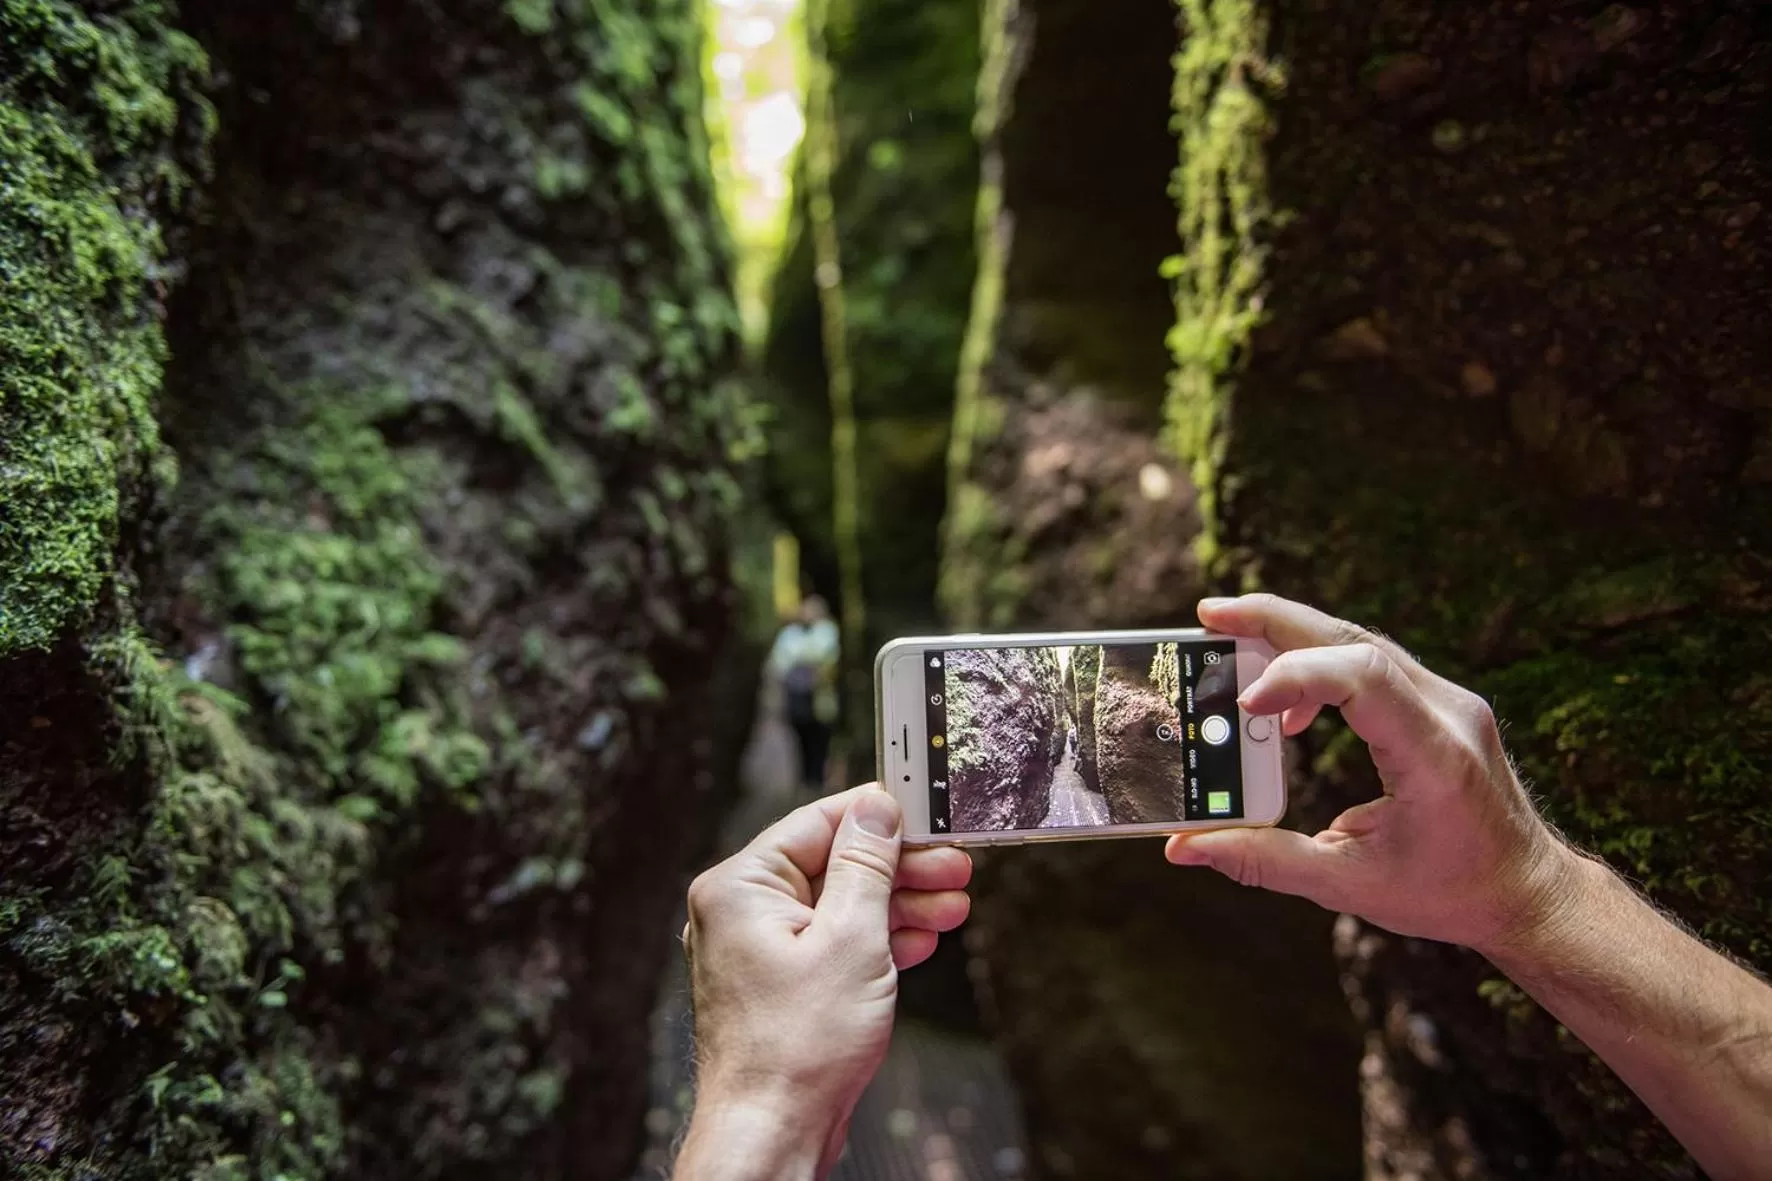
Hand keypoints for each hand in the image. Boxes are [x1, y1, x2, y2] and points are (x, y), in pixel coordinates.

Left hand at [675, 786, 971, 1178]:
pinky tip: (920, 940)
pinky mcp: (780, 987)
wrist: (772, 1135)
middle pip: (832, 865)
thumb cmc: (796, 1049)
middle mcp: (740, 914)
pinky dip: (876, 942)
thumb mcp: (851, 940)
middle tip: (954, 866)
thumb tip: (876, 811)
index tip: (925, 809)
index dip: (877, 815)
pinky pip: (832, 945)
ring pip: (838, 907)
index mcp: (740, 888)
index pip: (817, 823)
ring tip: (951, 907)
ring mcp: (758, 952)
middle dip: (899, 868)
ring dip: (898, 906)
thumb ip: (866, 867)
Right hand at [1167, 594, 1573, 955]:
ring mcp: (1449, 700)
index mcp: (1435, 756)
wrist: (1529, 891)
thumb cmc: (1448, 893)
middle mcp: (1449, 713)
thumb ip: (1265, 861)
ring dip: (1292, 636)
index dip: (1296, 677)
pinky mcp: (1440, 703)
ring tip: (1228, 642)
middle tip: (1207, 616)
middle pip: (1354, 638)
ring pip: (1361, 641)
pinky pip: (1372, 664)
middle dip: (1274, 621)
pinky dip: (1320, 668)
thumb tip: (1186, 849)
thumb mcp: (1350, 886)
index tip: (1244, 706)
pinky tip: (1284, 709)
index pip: (1363, 678)